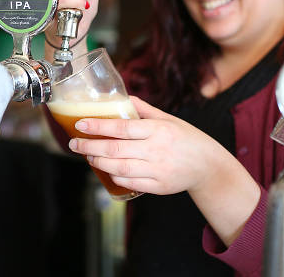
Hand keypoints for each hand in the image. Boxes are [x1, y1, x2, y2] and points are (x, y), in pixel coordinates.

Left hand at [68, 96, 234, 195]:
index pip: (122, 127)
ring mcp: (157, 170)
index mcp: (158, 130)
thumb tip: (122, 97)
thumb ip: (144, 109)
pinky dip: (115, 177)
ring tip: (88, 155)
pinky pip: (130, 183)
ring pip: (119, 168)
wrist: (209, 166)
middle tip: (74, 143)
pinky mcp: (158, 187)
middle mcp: (156, 150)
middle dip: (89, 146)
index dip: (98, 126)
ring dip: (99, 162)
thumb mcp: (168, 119)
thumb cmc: (186, 138)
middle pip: (115, 149)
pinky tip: (107, 170)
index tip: (80, 123)